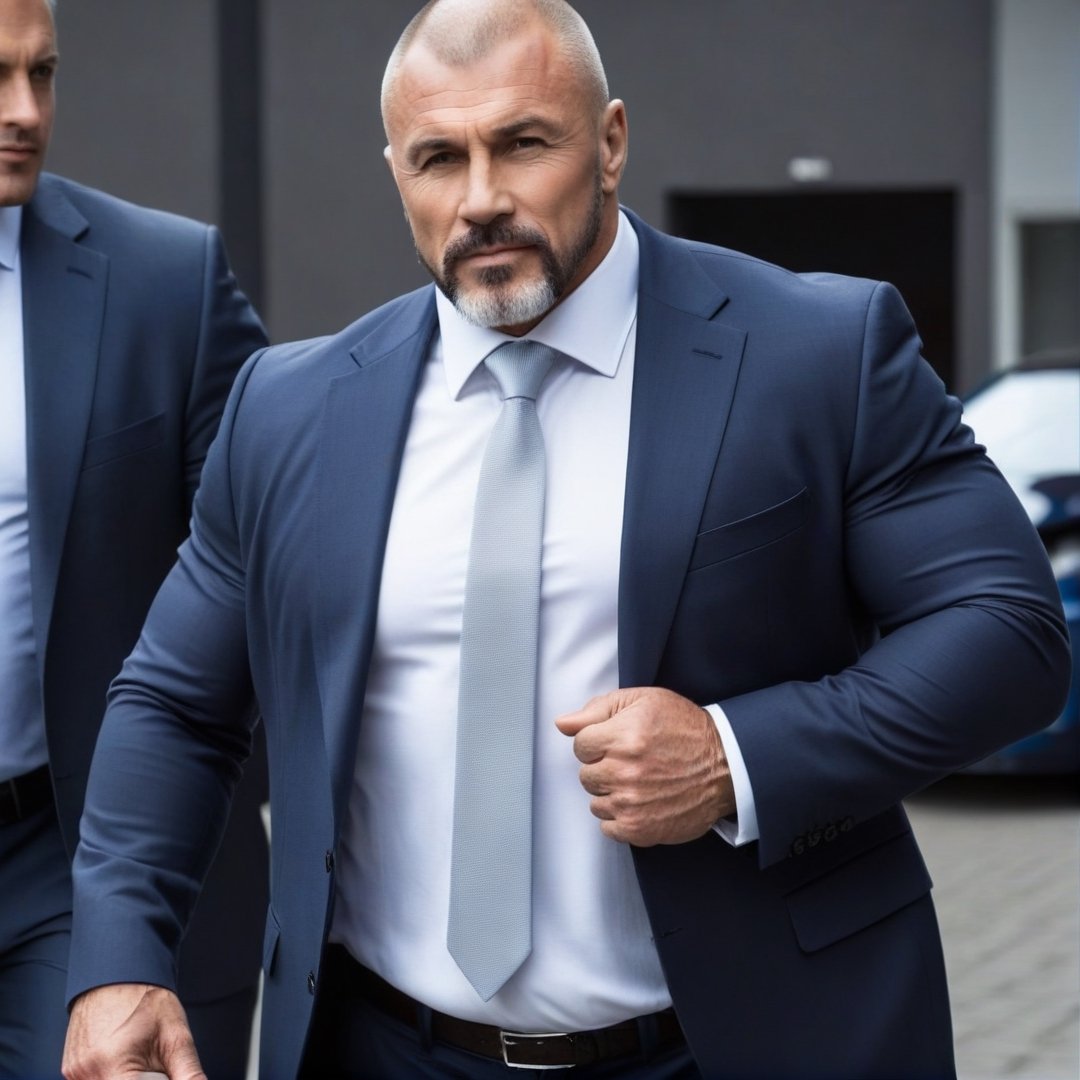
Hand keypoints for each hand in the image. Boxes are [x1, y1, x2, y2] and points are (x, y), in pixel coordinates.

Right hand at [63, 984, 203, 1079]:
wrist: (119, 971)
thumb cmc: (147, 999)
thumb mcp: (176, 1035)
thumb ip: (188, 1073)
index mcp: (113, 1065)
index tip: (160, 1076)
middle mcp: (86, 1073)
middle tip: (151, 1067)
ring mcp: (74, 1072)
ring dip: (126, 1078)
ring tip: (138, 1058)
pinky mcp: (69, 1070)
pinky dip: (111, 1076)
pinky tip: (124, 1059)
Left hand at [555, 687, 735, 845]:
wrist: (726, 765)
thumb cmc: (684, 728)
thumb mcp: (643, 701)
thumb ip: (597, 709)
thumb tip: (562, 724)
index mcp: (623, 736)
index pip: (579, 745)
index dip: (597, 741)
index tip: (617, 742)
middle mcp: (624, 771)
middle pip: (585, 774)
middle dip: (603, 766)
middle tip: (631, 761)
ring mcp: (631, 803)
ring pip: (595, 801)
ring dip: (612, 793)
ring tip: (639, 781)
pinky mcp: (640, 829)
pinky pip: (608, 827)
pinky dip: (620, 817)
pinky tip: (640, 802)